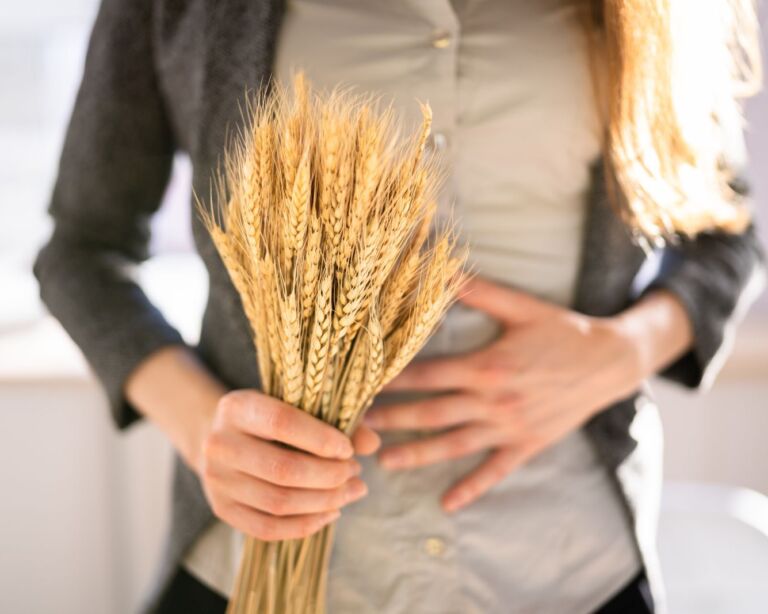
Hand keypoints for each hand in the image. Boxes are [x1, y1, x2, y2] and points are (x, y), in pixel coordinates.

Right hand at [198, 389, 380, 540]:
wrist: (224, 438)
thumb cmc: (271, 418)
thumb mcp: (297, 406)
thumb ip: (336, 420)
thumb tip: (372, 443)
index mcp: (236, 407)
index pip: (281, 423)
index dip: (320, 439)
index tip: (348, 449)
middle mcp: (218, 443)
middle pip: (282, 469)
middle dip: (329, 475)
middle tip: (355, 472)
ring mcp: (216, 480)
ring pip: (278, 502)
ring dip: (325, 501)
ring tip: (352, 490)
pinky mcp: (222, 509)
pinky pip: (268, 529)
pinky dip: (306, 525)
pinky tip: (331, 512)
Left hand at [364, 276, 646, 512]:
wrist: (611, 362)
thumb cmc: (562, 331)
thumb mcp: (521, 306)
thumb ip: (478, 291)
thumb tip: (442, 268)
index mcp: (487, 366)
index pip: (428, 375)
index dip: (393, 380)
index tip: (363, 384)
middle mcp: (494, 401)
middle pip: (432, 413)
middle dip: (392, 419)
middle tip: (356, 426)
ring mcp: (509, 427)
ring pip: (453, 446)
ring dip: (416, 455)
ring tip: (382, 462)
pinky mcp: (526, 445)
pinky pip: (494, 471)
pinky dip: (470, 488)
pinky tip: (447, 504)